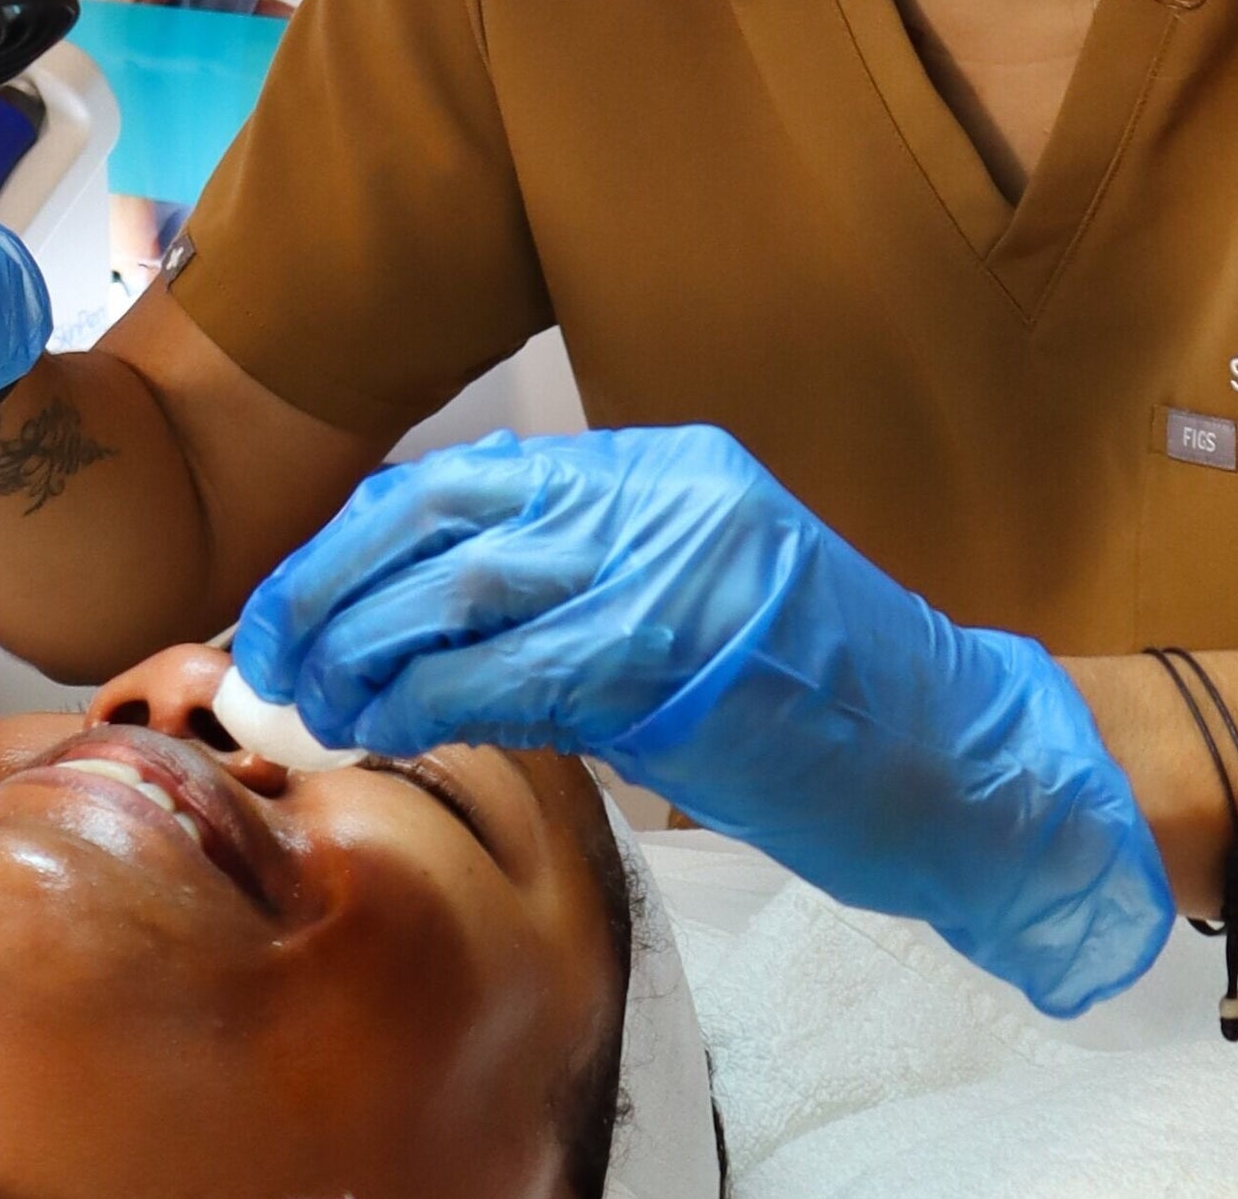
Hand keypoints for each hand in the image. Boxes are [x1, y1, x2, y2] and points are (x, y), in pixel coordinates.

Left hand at [231, 426, 1174, 1016]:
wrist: (969, 764)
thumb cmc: (831, 711)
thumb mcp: (693, 612)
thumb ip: (576, 594)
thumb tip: (421, 630)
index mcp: (660, 472)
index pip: (462, 480)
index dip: (352, 541)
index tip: (292, 603)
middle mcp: (660, 498)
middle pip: (435, 516)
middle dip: (326, 588)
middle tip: (268, 659)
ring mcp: (673, 567)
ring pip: (459, 583)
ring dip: (359, 649)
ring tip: (312, 702)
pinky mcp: (679, 658)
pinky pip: (513, 668)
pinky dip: (427, 700)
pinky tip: (385, 732)